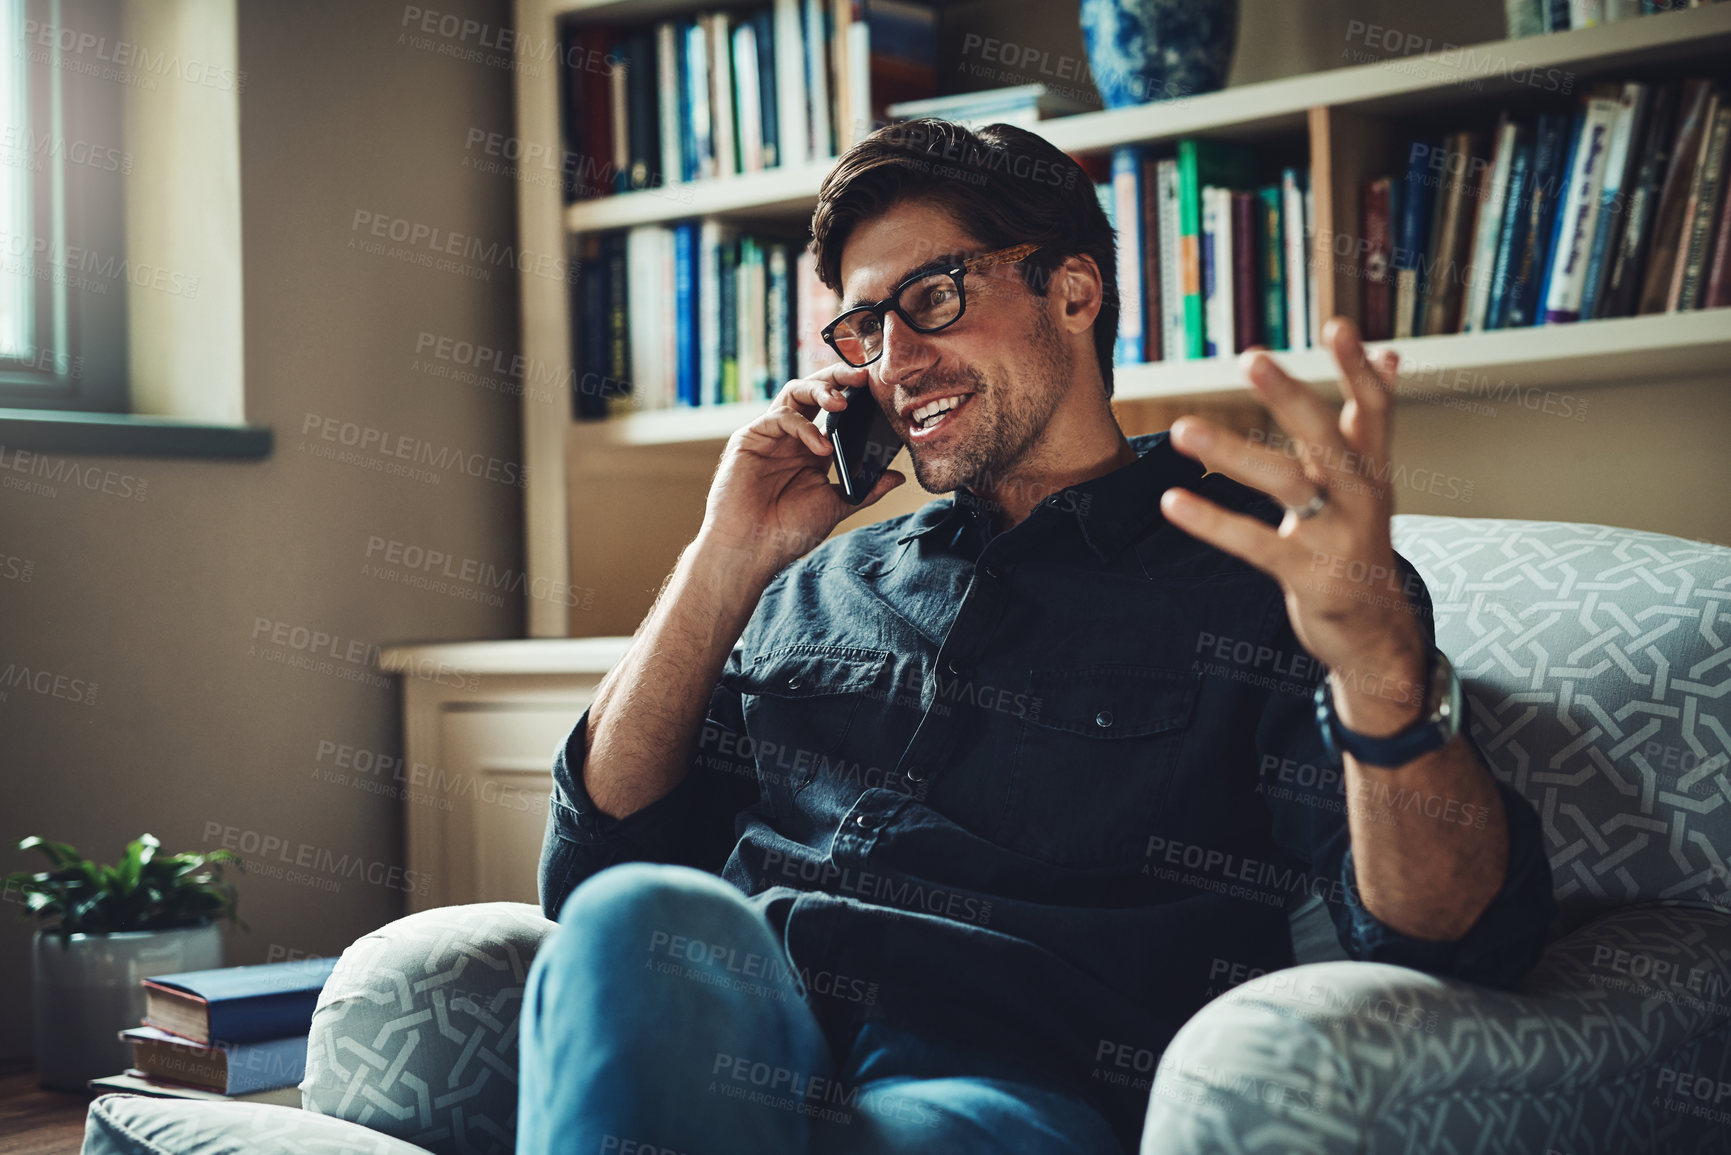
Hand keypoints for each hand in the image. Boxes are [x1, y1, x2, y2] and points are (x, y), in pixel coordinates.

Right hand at [700, 360, 905, 576]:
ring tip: (842, 402)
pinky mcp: (749, 438)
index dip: (854, 396)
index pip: (834, 411)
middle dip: (837, 379)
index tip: (878, 391)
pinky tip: (821, 446)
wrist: (751, 549)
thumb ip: (866, 488)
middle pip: (813, 391)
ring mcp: (770, 436)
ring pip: (794, 392)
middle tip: (862, 377)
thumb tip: (898, 477)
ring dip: (820, 390)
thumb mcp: (836, 505)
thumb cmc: (787, 531)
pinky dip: (804, 426)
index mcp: (812, 450)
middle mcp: (791, 438)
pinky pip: (780, 417)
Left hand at [1159, 317, 1427, 736]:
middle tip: (1251, 358)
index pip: (1373, 408)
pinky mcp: (1309, 576)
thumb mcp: (1371, 481)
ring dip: (1233, 453)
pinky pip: (1254, 544)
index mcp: (1372, 468)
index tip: (1337, 324)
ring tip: (1183, 429)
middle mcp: (1360, 496)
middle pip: (1327, 436)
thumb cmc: (1361, 544)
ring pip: (1285, 484)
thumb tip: (1390, 357)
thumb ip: (1369, 422)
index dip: (1356, 368)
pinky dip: (1211, 522)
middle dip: (1290, 396)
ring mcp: (1337, 537)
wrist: (1377, 632)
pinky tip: (1172, 501)